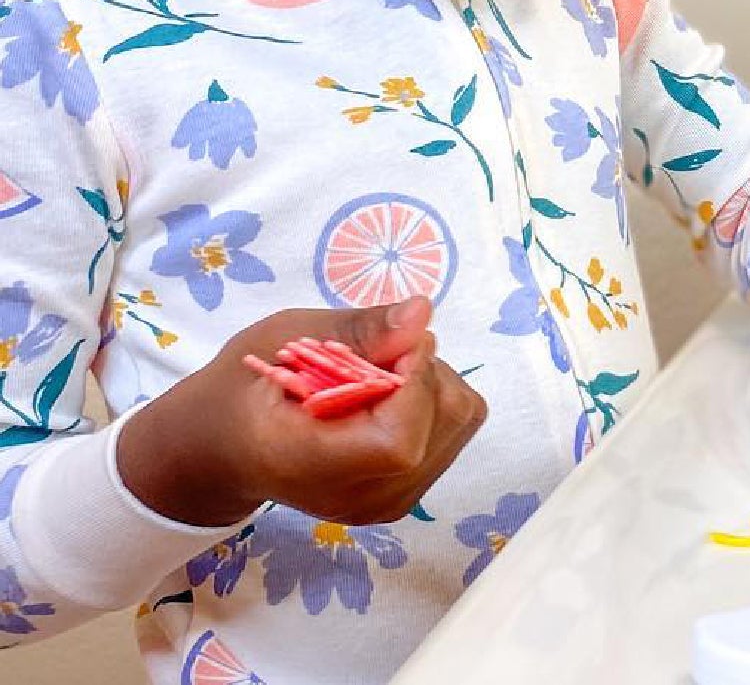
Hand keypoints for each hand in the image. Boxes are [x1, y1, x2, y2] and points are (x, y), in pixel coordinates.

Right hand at [118, 297, 487, 527]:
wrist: (222, 451)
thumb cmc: (242, 390)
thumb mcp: (281, 339)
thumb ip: (358, 331)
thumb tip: (422, 313)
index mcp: (310, 467)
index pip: (400, 439)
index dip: (412, 380)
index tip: (391, 343)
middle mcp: (358, 498)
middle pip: (444, 421)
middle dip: (423, 369)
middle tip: (374, 355)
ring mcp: (386, 505)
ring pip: (459, 421)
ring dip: (431, 382)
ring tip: (373, 378)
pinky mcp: (405, 496)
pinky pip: (453, 432)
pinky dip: (431, 402)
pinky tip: (385, 400)